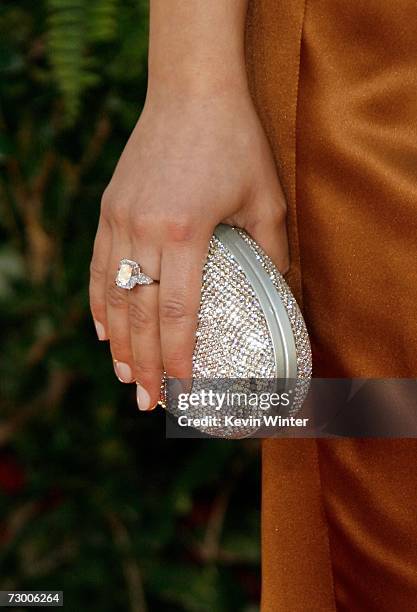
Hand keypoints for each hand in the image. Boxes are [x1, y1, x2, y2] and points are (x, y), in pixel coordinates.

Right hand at [89, 92, 288, 409]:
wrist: (191, 91)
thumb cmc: (235, 141)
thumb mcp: (267, 198)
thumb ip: (271, 251)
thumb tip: (277, 292)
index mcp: (185, 232)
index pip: (177, 313)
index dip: (179, 357)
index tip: (185, 388)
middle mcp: (144, 230)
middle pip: (140, 314)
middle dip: (145, 364)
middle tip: (149, 402)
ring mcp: (120, 219)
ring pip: (113, 295)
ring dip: (118, 342)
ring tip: (124, 377)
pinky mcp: (109, 208)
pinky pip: (97, 266)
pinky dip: (99, 302)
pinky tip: (103, 329)